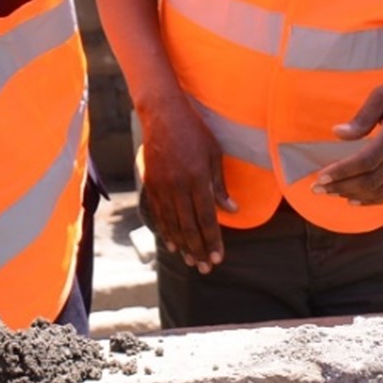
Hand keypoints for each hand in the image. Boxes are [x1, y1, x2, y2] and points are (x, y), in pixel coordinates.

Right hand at [137, 92, 236, 272]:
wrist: (162, 115)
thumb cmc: (194, 131)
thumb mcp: (214, 153)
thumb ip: (220, 184)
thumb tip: (231, 209)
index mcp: (197, 178)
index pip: (206, 217)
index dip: (212, 240)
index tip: (218, 257)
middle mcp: (178, 186)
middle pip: (189, 226)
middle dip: (198, 249)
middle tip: (205, 268)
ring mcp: (162, 186)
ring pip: (172, 223)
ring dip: (182, 245)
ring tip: (190, 261)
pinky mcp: (150, 183)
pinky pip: (158, 213)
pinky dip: (165, 230)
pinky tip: (171, 243)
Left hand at [315, 74, 382, 204]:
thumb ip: (362, 116)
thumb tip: (337, 134)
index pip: (368, 160)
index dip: (344, 171)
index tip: (321, 176)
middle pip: (373, 179)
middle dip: (343, 186)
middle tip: (317, 188)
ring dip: (355, 195)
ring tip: (331, 193)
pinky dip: (374, 201)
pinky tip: (354, 200)